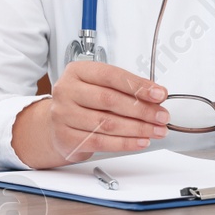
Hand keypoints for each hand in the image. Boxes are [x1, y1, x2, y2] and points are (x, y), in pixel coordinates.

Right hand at [13, 61, 168, 167]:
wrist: (53, 125)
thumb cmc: (81, 102)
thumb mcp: (98, 86)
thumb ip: (124, 88)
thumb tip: (155, 96)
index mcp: (77, 71)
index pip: (111, 76)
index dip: (138, 86)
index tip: (158, 94)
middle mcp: (67, 91)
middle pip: (110, 100)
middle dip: (142, 110)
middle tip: (161, 116)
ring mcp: (64, 115)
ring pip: (107, 123)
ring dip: (137, 128)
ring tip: (156, 130)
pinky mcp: (66, 137)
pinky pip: (101, 141)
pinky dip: (125, 143)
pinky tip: (140, 141)